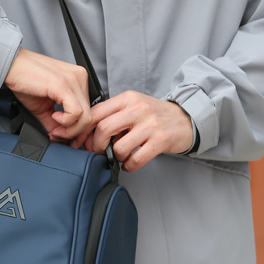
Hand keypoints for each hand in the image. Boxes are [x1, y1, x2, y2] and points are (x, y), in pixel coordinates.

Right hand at [4, 48, 92, 140]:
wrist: (10, 66)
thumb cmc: (24, 80)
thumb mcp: (43, 107)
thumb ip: (55, 123)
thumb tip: (62, 138)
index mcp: (78, 80)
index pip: (90, 111)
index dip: (78, 129)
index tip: (63, 136)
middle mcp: (80, 78)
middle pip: (90, 116)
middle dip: (73, 132)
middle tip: (57, 135)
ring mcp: (73, 80)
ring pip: (86, 117)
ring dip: (69, 130)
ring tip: (54, 128)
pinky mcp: (63, 85)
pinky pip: (75, 112)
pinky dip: (66, 122)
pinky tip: (53, 117)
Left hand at [74, 91, 193, 171]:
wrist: (185, 119)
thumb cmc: (154, 115)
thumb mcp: (133, 106)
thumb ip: (112, 115)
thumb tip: (87, 134)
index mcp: (127, 98)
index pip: (96, 113)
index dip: (83, 130)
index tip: (78, 141)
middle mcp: (138, 109)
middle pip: (104, 129)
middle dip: (95, 145)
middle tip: (97, 151)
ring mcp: (150, 125)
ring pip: (119, 147)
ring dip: (115, 156)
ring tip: (120, 156)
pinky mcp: (161, 140)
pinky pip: (136, 159)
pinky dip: (129, 165)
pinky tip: (129, 163)